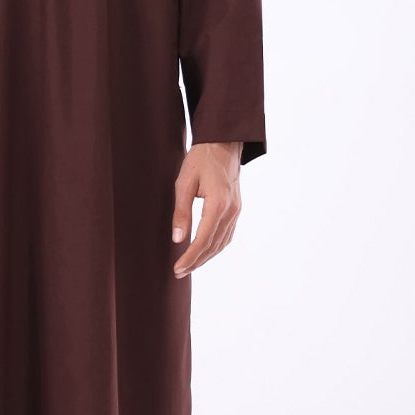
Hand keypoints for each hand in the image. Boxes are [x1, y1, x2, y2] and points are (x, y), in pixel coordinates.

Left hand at [171, 141, 242, 276]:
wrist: (223, 143)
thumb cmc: (200, 160)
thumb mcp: (184, 183)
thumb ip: (181, 212)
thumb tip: (177, 239)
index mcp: (218, 204)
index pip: (203, 240)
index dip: (190, 257)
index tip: (178, 268)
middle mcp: (231, 211)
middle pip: (213, 246)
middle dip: (196, 261)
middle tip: (179, 272)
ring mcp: (236, 211)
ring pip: (222, 243)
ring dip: (206, 257)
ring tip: (189, 265)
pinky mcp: (236, 209)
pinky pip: (227, 234)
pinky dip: (216, 246)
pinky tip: (205, 251)